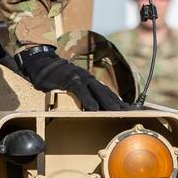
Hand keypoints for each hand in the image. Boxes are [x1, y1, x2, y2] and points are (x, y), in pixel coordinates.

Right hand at [16, 45, 130, 110]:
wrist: (43, 63)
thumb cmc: (58, 78)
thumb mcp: (74, 87)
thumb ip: (84, 96)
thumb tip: (93, 110)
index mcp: (91, 83)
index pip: (110, 95)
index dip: (122, 104)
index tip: (135, 113)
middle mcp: (89, 80)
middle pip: (108, 94)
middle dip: (121, 105)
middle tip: (133, 114)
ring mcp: (81, 78)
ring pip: (98, 92)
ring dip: (108, 103)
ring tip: (118, 112)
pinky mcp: (70, 79)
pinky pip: (81, 91)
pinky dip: (87, 99)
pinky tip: (92, 108)